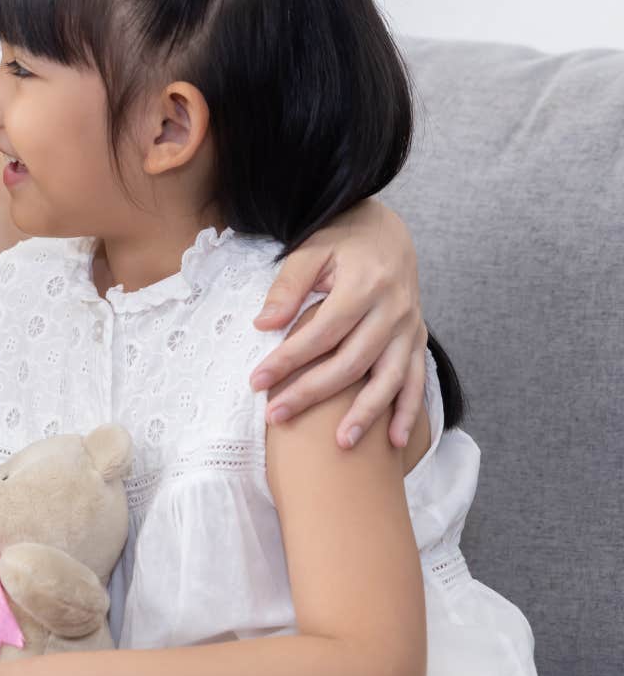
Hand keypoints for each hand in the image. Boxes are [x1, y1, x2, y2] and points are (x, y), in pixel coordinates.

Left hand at [252, 200, 427, 449]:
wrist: (386, 232)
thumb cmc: (341, 241)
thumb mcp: (310, 250)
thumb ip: (288, 286)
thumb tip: (263, 325)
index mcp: (364, 285)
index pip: (321, 332)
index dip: (289, 359)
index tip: (257, 381)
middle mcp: (393, 310)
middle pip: (352, 361)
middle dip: (313, 393)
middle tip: (277, 416)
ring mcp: (410, 328)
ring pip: (389, 378)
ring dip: (366, 413)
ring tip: (340, 443)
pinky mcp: (417, 339)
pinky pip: (416, 380)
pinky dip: (407, 411)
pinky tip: (392, 441)